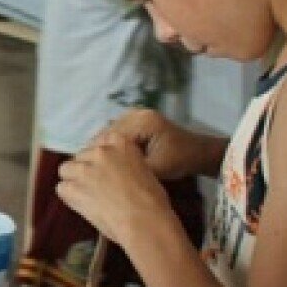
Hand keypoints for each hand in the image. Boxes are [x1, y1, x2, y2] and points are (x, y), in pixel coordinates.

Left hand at [56, 134, 174, 252]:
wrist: (145, 222)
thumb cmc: (152, 201)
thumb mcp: (143, 170)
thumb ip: (124, 163)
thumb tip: (113, 171)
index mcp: (121, 143)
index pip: (99, 143)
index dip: (99, 159)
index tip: (104, 170)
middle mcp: (100, 151)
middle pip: (81, 156)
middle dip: (86, 170)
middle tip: (97, 188)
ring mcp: (84, 168)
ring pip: (66, 170)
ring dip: (74, 181)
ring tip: (88, 196)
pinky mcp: (73, 187)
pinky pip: (62, 188)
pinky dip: (70, 198)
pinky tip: (84, 206)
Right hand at [99, 109, 213, 181]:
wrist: (196, 152)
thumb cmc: (179, 161)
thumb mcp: (155, 169)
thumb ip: (130, 168)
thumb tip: (104, 173)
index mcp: (142, 121)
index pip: (110, 136)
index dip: (98, 153)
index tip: (90, 169)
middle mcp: (136, 113)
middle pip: (107, 131)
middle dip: (98, 150)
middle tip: (90, 168)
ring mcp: (136, 114)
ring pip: (109, 131)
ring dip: (103, 147)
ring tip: (97, 164)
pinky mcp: (136, 119)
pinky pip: (116, 130)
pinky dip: (111, 143)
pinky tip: (108, 157)